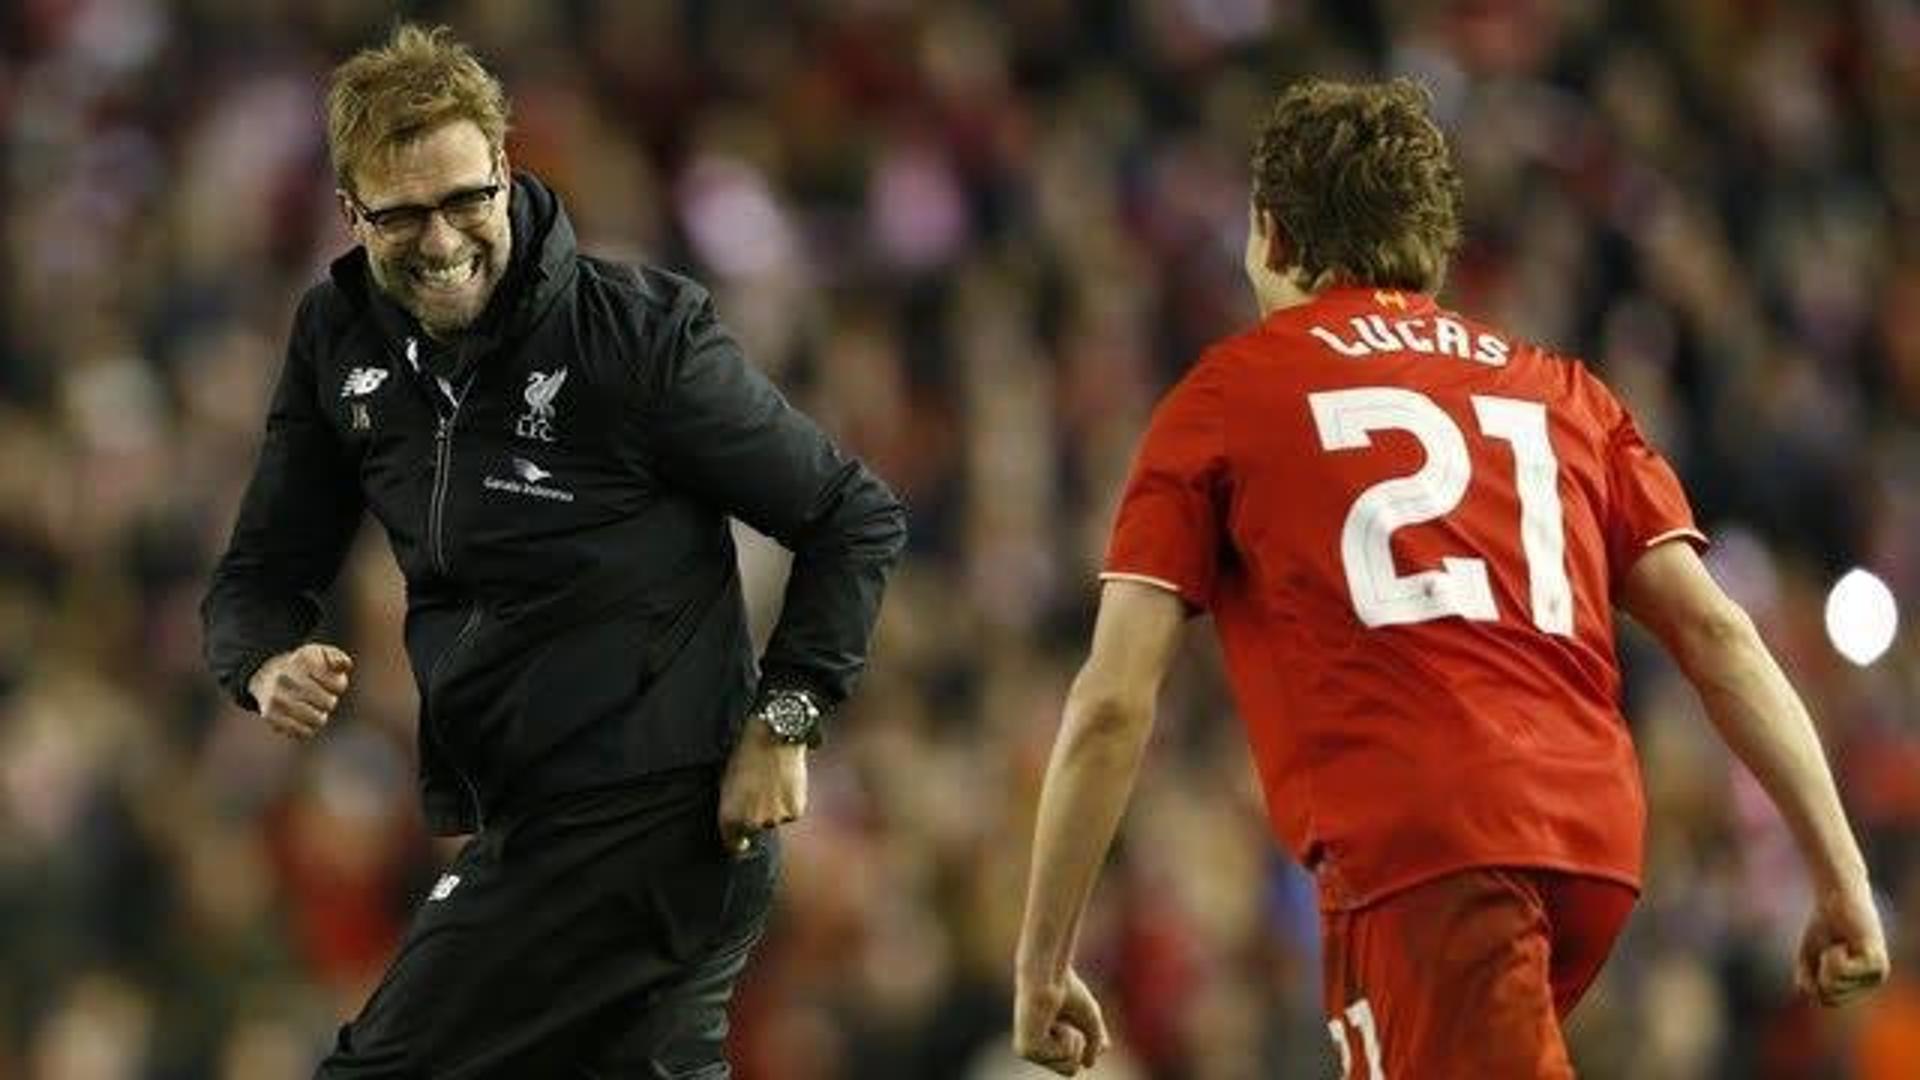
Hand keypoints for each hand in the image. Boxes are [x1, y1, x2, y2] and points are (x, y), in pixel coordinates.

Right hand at [248, 643, 352, 740]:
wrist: (266, 678)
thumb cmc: (303, 667)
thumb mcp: (321, 654)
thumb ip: (337, 658)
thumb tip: (345, 666)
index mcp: (303, 660)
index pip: (338, 685)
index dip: (339, 685)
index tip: (330, 681)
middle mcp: (286, 677)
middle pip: (329, 703)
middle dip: (329, 701)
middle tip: (320, 696)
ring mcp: (276, 697)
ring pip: (318, 720)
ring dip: (319, 716)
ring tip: (312, 708)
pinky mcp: (270, 716)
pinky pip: (303, 731)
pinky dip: (308, 728)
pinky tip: (302, 719)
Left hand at [718, 719, 806, 853]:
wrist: (771, 738)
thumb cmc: (745, 756)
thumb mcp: (729, 784)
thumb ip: (734, 808)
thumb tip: (742, 824)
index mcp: (729, 818)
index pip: (734, 845)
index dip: (738, 843)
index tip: (742, 841)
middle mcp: (750, 824)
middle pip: (756, 830)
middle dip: (758, 816)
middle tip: (761, 792)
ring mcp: (773, 819)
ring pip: (776, 819)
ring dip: (776, 807)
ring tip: (773, 781)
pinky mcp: (793, 812)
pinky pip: (792, 812)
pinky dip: (790, 801)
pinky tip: (786, 781)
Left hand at [1014, 968, 1108, 1075]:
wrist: (1048, 975)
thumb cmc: (1067, 991)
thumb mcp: (1089, 1020)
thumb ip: (1094, 1042)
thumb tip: (1089, 1065)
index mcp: (1043, 1043)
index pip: (1072, 1066)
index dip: (1082, 1046)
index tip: (1070, 1023)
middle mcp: (1033, 1050)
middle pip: (1070, 1072)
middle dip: (1077, 1048)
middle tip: (1064, 1023)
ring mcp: (1027, 1052)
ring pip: (1068, 1068)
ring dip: (1072, 1041)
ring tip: (1056, 1019)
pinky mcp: (1026, 1050)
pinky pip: (1063, 1058)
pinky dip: (1066, 1038)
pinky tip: (1051, 1021)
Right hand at [1796, 877, 1889, 1005]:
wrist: (1835, 898)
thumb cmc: (1823, 926)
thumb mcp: (1809, 960)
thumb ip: (1809, 984)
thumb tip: (1818, 997)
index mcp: (1860, 983)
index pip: (1828, 1000)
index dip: (1813, 978)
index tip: (1822, 955)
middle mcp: (1873, 981)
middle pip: (1831, 997)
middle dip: (1820, 973)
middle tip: (1831, 949)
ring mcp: (1878, 973)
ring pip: (1835, 986)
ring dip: (1827, 962)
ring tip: (1840, 944)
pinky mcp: (1876, 962)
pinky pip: (1842, 972)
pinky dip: (1834, 956)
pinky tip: (1845, 942)